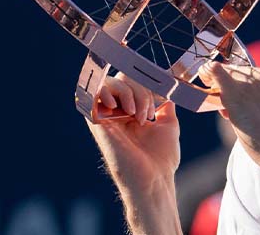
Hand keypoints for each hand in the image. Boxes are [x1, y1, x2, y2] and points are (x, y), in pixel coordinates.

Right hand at [85, 72, 179, 190]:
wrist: (154, 178)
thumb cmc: (161, 158)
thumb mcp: (169, 126)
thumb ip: (166, 109)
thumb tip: (168, 95)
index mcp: (132, 112)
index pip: (133, 82)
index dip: (146, 84)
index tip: (160, 98)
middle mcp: (117, 113)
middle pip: (122, 79)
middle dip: (140, 90)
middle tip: (148, 114)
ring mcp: (107, 117)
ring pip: (109, 83)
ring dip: (127, 92)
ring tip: (137, 115)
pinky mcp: (97, 123)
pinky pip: (90, 95)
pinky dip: (104, 92)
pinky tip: (122, 108)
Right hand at [199, 62, 259, 171]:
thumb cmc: (255, 140)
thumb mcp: (231, 119)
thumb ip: (224, 99)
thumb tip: (219, 86)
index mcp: (234, 93)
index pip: (214, 69)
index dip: (207, 74)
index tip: (206, 79)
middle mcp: (250, 81)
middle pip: (229, 69)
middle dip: (224, 80)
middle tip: (225, 96)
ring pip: (244, 71)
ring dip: (240, 81)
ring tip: (245, 101)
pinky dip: (255, 82)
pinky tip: (257, 97)